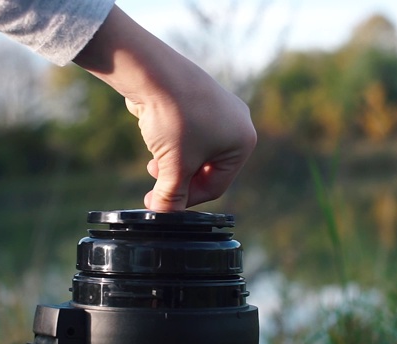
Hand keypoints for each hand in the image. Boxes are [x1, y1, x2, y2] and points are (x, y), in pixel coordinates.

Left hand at [74, 6, 255, 210]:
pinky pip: (188, 132)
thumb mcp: (174, 166)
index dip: (188, 200)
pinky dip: (172, 143)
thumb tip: (165, 216)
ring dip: (173, 163)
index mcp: (243, 141)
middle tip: (156, 185)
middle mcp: (237, 123)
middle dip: (179, 179)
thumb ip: (171, 197)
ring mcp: (218, 108)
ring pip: (195, 150)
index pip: (216, 185)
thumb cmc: (174, 119)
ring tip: (153, 163)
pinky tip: (155, 141)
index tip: (164, 206)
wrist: (153, 74)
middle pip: (206, 168)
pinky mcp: (198, 99)